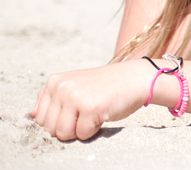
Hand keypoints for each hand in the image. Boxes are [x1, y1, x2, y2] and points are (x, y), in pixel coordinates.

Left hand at [30, 59, 151, 140]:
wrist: (135, 78)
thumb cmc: (105, 86)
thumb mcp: (75, 86)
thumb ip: (52, 99)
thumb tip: (32, 115)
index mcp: (54, 82)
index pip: (41, 119)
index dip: (60, 120)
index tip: (76, 109)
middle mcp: (61, 87)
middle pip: (50, 128)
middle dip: (68, 127)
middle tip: (86, 113)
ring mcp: (75, 97)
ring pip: (63, 134)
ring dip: (80, 130)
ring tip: (93, 114)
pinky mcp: (90, 108)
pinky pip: (82, 134)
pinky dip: (94, 130)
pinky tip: (103, 113)